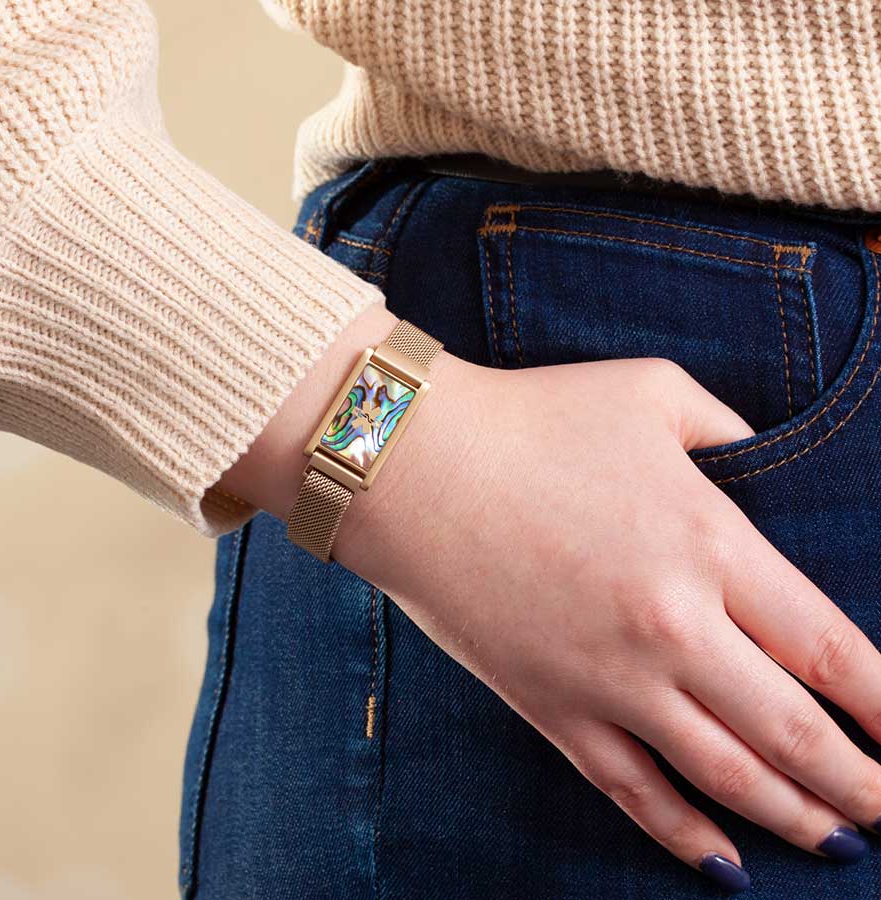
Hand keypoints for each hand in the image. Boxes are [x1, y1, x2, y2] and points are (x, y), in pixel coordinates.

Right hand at [331, 350, 880, 886]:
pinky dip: (684, 834)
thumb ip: (728, 431)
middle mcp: (672, 626)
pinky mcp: (550, 706)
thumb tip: (761, 468)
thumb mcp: (650, 393)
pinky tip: (723, 861)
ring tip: (838, 846)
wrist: (413, 466)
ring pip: (725, 776)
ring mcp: (608, 678)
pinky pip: (632, 789)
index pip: (832, 650)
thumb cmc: (532, 418)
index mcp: (709, 543)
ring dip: (793, 819)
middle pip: (794, 732)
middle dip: (863, 785)